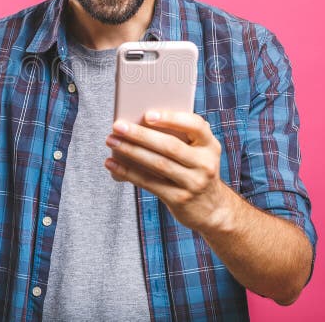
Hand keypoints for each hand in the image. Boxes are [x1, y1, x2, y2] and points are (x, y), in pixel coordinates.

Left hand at [104, 110, 234, 233]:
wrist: (213, 210)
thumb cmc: (196, 171)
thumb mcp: (197, 154)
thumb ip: (179, 139)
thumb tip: (138, 125)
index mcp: (210, 145)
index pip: (195, 125)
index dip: (172, 119)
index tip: (148, 115)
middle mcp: (205, 164)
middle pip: (170, 146)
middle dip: (140, 135)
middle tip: (118, 126)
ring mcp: (194, 183)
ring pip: (157, 164)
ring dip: (130, 151)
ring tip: (112, 141)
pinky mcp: (179, 199)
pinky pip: (149, 182)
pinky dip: (128, 172)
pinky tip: (112, 164)